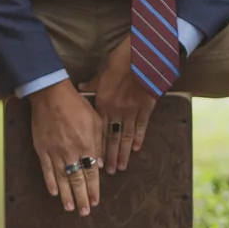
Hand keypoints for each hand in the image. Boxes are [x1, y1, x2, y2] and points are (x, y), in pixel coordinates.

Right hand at [30, 80, 103, 215]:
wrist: (51, 95)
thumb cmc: (76, 105)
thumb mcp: (95, 121)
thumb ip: (99, 143)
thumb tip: (99, 163)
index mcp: (87, 145)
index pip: (91, 173)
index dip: (93, 189)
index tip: (95, 201)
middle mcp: (72, 152)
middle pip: (77, 180)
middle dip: (81, 197)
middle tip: (84, 212)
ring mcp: (55, 152)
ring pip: (62, 178)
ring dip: (66, 195)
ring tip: (70, 208)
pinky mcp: (42, 149)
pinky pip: (46, 169)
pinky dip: (50, 181)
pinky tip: (54, 192)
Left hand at [83, 35, 160, 173]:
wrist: (143, 55)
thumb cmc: (121, 60)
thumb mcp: (102, 71)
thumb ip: (93, 84)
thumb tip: (81, 87)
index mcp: (103, 102)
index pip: (98, 129)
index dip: (96, 144)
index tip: (94, 157)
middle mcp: (116, 110)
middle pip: (111, 137)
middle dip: (109, 156)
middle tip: (109, 172)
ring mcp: (132, 110)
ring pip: (126, 136)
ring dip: (122, 153)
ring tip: (121, 167)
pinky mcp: (147, 107)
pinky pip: (142, 126)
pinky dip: (139, 138)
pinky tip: (136, 149)